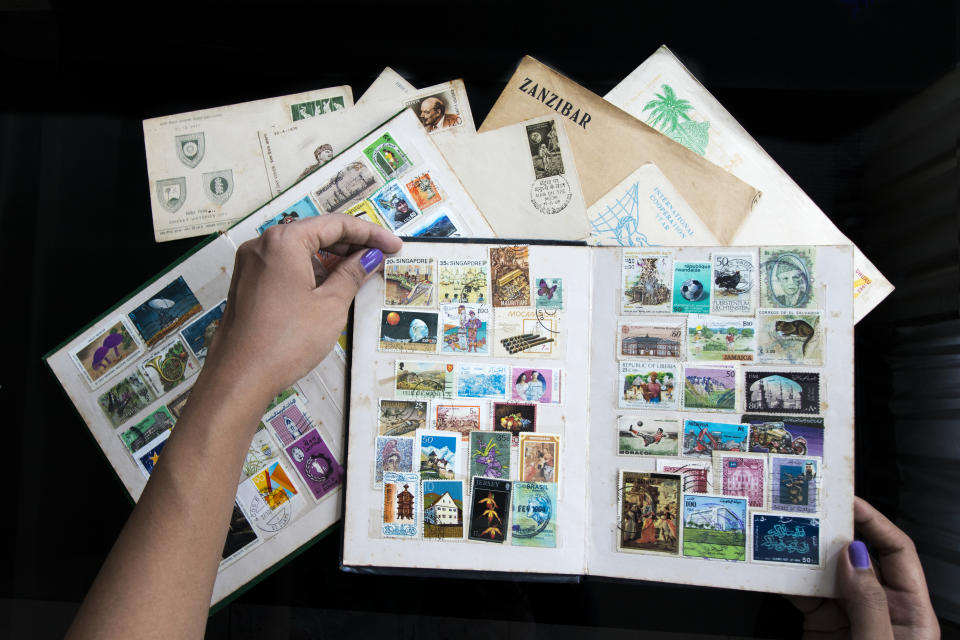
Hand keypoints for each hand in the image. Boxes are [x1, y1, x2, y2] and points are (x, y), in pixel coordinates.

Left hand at [207, 213, 401, 398]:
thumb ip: (353, 274)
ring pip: (300, 250)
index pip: (335, 224)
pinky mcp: (247, 283)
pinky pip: (285, 266)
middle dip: (350, 244)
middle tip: (380, 257)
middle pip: (315, 232)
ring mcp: (251, 264)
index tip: (393, 245)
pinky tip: (330, 287)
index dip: (370, 233)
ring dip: (330, 259)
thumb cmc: (285, 340)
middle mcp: (262, 245)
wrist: (240, 377)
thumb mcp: (330, 305)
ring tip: (359, 274)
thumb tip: (370, 257)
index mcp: (284, 241)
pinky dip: (310, 271)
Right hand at [789, 497, 939, 638]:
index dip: (874, 522)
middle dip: (832, 533)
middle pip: (857, 556)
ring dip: (804, 554)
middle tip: (809, 512)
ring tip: (785, 536)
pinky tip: (776, 567)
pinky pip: (804, 593)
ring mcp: (849, 615)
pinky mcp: (822, 623)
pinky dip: (788, 578)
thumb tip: (853, 557)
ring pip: (826, 572)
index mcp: (910, 611)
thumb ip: (868, 603)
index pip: (897, 552)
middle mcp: (879, 607)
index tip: (849, 502)